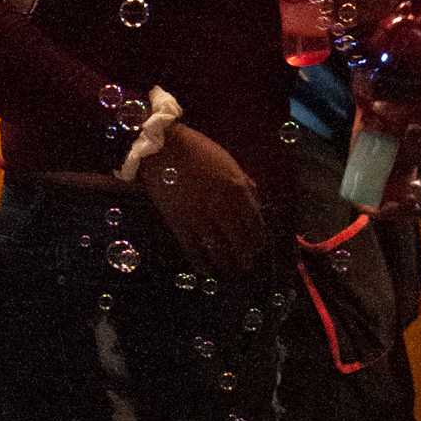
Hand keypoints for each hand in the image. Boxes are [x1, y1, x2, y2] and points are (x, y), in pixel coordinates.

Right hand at [136, 122, 267, 272]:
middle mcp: (222, 207)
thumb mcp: (228, 162)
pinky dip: (201, 263)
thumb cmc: (197, 150)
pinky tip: (206, 270)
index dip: (258, 239)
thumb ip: (243, 182)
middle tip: (246, 265)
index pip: (254, 223)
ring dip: (227, 264)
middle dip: (245, 256)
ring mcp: (200, 217)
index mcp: (237, 189)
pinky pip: (193, 250)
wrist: (162, 149)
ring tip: (230, 271)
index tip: (259, 249)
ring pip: (218, 249)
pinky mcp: (179, 224)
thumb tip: (255, 201)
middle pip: (239, 240)